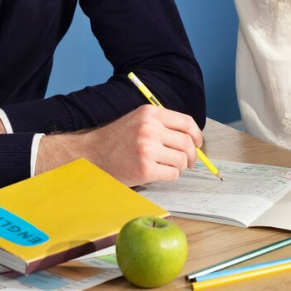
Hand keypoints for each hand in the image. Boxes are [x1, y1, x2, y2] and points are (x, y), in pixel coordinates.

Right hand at [37, 105, 201, 185]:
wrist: (92, 155)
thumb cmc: (117, 140)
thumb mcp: (139, 121)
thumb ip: (163, 126)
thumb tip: (193, 140)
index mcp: (150, 113)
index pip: (187, 122)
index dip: (197, 136)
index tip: (198, 144)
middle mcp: (150, 128)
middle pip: (187, 143)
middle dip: (192, 156)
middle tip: (188, 162)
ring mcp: (147, 149)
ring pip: (181, 160)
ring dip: (178, 167)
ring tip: (166, 167)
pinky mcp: (144, 169)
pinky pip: (172, 174)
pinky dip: (169, 176)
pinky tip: (158, 173)